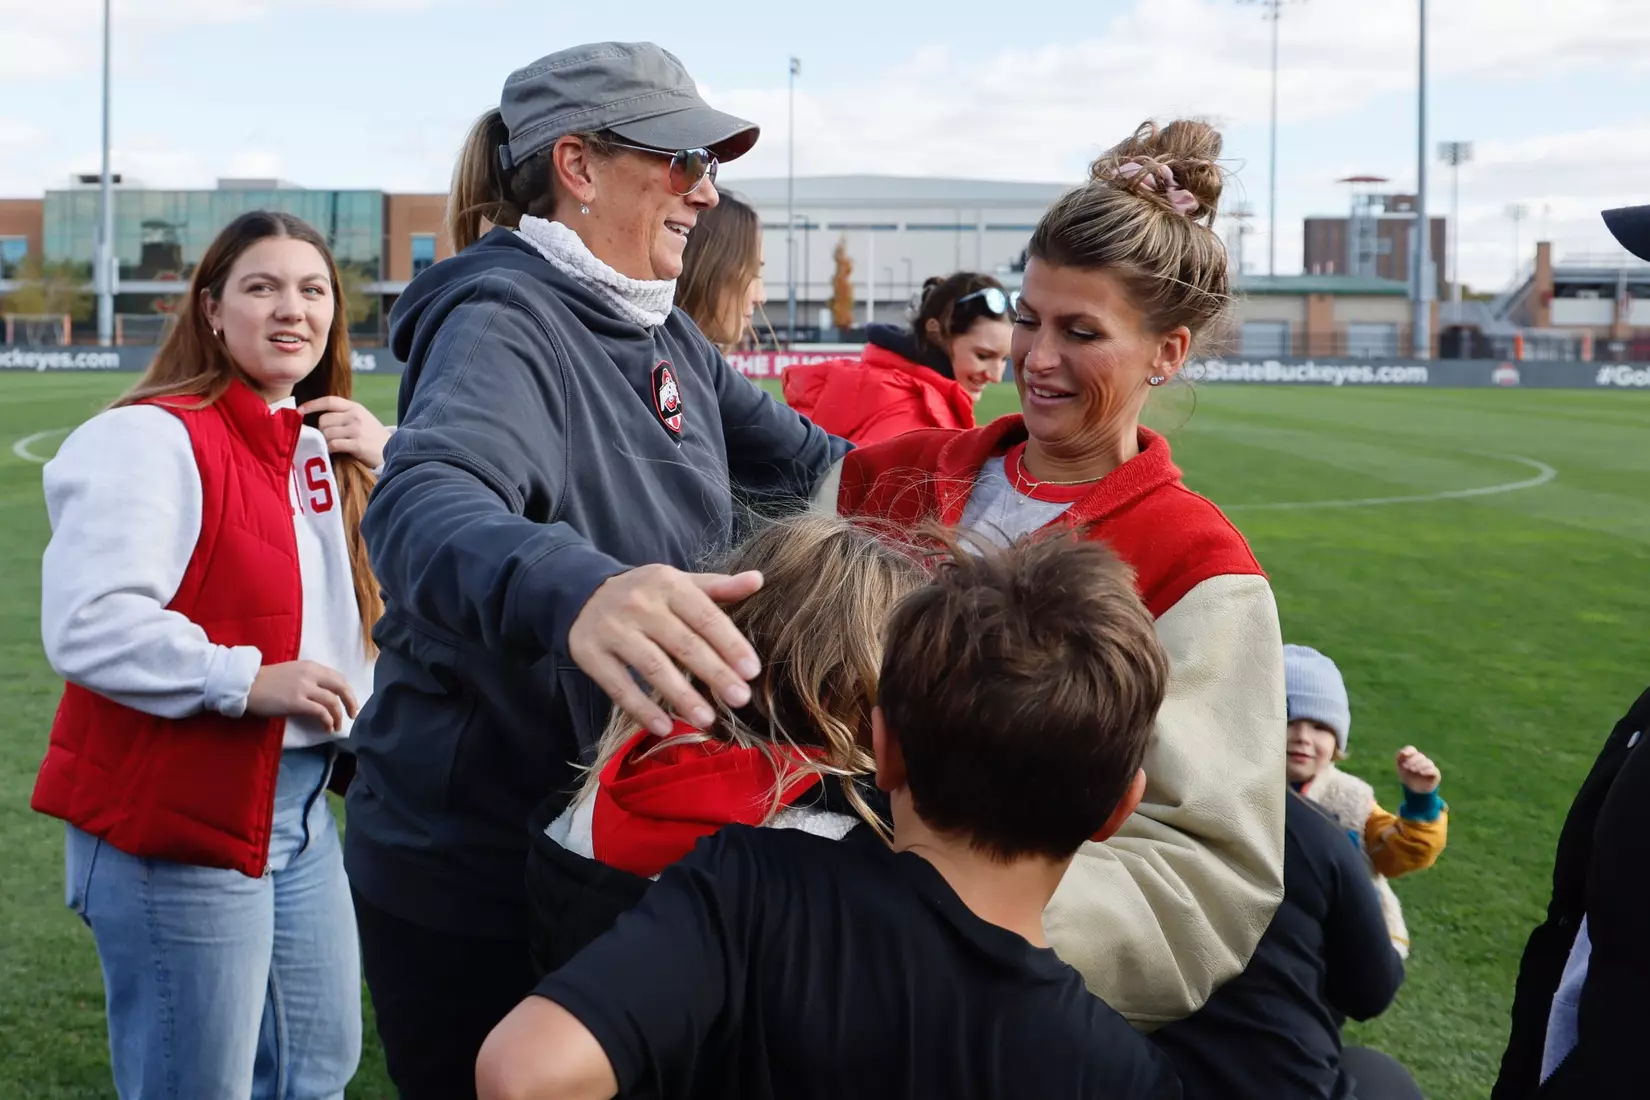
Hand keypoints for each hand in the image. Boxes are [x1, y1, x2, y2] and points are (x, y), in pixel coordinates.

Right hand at [247, 660, 358, 732]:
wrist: (246, 685)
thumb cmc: (267, 681)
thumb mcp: (293, 672)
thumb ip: (310, 678)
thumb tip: (326, 693)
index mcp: (311, 666)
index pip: (338, 677)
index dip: (347, 691)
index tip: (350, 702)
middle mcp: (311, 674)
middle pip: (341, 687)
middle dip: (350, 702)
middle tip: (353, 715)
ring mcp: (304, 688)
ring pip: (332, 702)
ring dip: (338, 716)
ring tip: (337, 726)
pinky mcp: (296, 702)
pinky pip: (320, 712)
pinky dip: (328, 721)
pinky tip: (327, 728)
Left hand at [298, 396, 391, 469]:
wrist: (394, 452)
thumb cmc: (374, 438)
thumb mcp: (363, 420)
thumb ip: (344, 416)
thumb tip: (319, 419)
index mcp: (355, 407)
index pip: (329, 401)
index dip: (312, 405)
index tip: (299, 410)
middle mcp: (355, 416)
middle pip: (324, 420)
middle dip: (322, 431)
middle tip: (330, 439)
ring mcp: (357, 430)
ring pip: (326, 433)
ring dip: (327, 442)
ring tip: (336, 447)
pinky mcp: (357, 444)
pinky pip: (333, 445)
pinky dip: (331, 450)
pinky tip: (337, 453)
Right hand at [568, 565, 763, 736]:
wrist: (582, 593)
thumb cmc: (645, 594)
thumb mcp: (679, 583)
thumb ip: (718, 587)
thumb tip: (758, 580)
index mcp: (668, 583)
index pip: (705, 616)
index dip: (730, 644)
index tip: (753, 672)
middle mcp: (639, 604)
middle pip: (684, 643)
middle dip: (715, 673)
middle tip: (741, 699)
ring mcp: (613, 629)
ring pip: (653, 667)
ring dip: (682, 696)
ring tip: (707, 720)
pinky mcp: (589, 653)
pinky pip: (619, 686)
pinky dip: (641, 709)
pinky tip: (664, 727)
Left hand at [1395, 746, 1440, 793]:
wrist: (1413, 790)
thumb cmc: (1406, 777)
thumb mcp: (1400, 768)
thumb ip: (1399, 758)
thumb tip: (1402, 752)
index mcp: (1413, 757)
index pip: (1412, 749)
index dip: (1408, 751)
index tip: (1404, 754)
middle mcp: (1422, 760)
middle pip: (1419, 756)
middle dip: (1412, 760)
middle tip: (1406, 767)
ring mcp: (1430, 766)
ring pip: (1427, 762)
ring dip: (1419, 765)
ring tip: (1412, 770)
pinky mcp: (1436, 774)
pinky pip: (1433, 770)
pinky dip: (1427, 770)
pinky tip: (1421, 773)